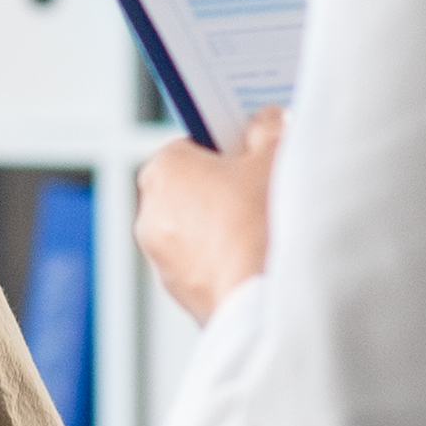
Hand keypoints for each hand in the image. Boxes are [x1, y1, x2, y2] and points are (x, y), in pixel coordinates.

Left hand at [135, 109, 283, 322]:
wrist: (267, 302)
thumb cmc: (263, 226)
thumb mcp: (274, 155)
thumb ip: (267, 127)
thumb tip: (266, 122)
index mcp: (162, 172)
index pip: (191, 144)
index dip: (226, 145)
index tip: (252, 149)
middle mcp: (151, 216)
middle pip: (193, 188)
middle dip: (227, 187)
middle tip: (267, 186)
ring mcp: (163, 261)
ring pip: (199, 231)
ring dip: (228, 227)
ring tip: (270, 227)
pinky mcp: (183, 296)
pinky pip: (207, 266)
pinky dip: (229, 261)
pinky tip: (262, 259)